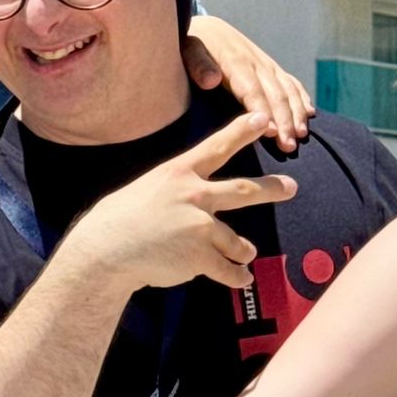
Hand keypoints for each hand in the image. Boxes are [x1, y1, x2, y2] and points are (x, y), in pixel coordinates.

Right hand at [73, 111, 298, 291]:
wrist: (105, 253)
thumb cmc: (116, 223)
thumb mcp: (146, 191)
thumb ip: (175, 192)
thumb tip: (194, 203)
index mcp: (178, 174)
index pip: (217, 147)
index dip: (243, 131)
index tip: (264, 118)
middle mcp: (194, 196)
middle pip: (244, 190)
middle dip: (272, 188)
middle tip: (291, 186)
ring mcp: (200, 227)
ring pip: (239, 242)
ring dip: (244, 250)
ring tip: (246, 254)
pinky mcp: (201, 257)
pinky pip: (230, 270)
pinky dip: (237, 276)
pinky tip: (241, 279)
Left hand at [183, 18, 310, 153]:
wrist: (208, 28)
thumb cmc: (193, 46)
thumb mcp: (189, 50)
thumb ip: (198, 65)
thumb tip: (211, 80)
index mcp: (236, 63)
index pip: (253, 91)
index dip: (263, 111)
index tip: (270, 132)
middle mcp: (257, 63)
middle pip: (276, 94)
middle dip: (284, 121)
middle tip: (289, 146)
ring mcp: (268, 65)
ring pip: (288, 89)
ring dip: (297, 113)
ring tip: (300, 136)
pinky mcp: (272, 67)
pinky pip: (291, 82)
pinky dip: (302, 98)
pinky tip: (309, 114)